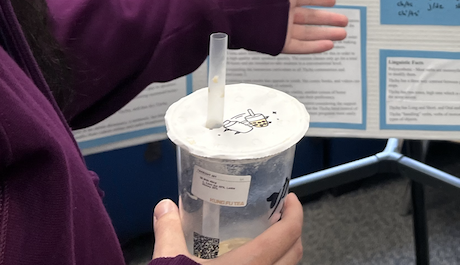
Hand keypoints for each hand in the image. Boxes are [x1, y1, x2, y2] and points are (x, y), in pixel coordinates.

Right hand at [151, 196, 303, 262]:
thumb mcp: (170, 261)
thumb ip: (169, 230)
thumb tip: (164, 206)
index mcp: (251, 264)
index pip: (288, 233)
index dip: (295, 212)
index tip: (289, 199)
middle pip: (294, 253)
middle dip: (291, 232)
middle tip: (277, 218)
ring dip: (283, 255)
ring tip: (267, 242)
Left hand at [283, 0, 346, 54]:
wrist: (232, 8)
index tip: (333, 1)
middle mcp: (284, 13)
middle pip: (312, 18)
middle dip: (329, 20)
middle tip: (343, 21)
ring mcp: (282, 28)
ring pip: (309, 33)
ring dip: (326, 34)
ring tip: (341, 34)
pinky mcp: (278, 42)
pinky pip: (300, 46)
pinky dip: (315, 46)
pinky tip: (327, 44)